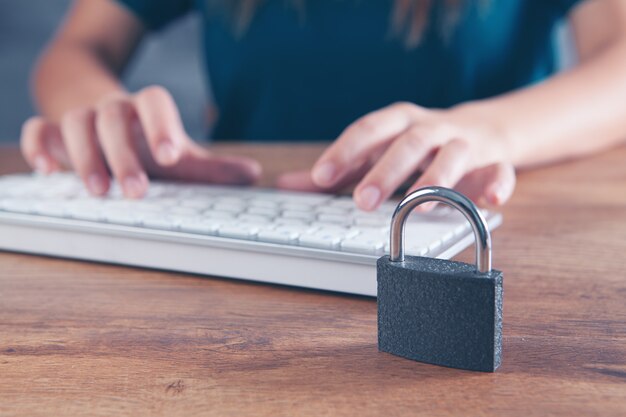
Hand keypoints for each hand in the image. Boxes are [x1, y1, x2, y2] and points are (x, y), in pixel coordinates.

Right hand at [20, 86, 260, 197]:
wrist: (102, 116)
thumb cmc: (146, 141)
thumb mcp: (178, 154)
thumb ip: (211, 167)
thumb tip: (254, 174)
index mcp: (146, 110)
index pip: (155, 102)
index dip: (162, 126)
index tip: (171, 156)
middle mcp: (114, 109)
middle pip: (114, 118)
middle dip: (124, 156)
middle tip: (137, 192)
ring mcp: (81, 116)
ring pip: (76, 122)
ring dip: (85, 157)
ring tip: (98, 192)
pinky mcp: (53, 130)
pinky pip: (39, 129)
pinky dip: (39, 146)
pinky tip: (47, 172)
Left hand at [277, 102, 515, 210]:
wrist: (483, 129)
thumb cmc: (417, 145)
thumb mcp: (377, 151)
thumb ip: (338, 169)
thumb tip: (285, 185)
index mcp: (399, 122)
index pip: (368, 131)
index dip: (344, 152)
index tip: (320, 178)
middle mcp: (431, 128)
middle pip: (409, 143)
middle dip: (386, 171)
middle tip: (362, 201)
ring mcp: (465, 144)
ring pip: (453, 155)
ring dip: (436, 180)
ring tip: (417, 207)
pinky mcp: (493, 162)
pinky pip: (500, 171)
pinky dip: (498, 183)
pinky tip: (491, 199)